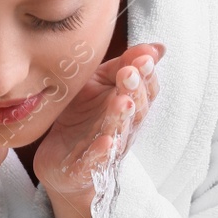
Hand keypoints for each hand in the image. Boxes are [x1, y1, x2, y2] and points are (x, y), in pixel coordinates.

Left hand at [34, 42, 162, 217]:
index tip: (144, 58)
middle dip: (135, 91)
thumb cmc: (83, 119)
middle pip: (135, 111)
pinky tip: (105, 142)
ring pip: (118, 134)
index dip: (147, 76)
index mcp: (128, 107)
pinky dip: (101, 153)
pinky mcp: (84, 169)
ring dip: (121, 117)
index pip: (146, 91)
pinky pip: (95, 163)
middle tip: (131, 73)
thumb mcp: (98, 85)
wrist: (60, 163)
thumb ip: (122, 66)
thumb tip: (157, 47)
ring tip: (122, 101)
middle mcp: (123, 129)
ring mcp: (105, 151)